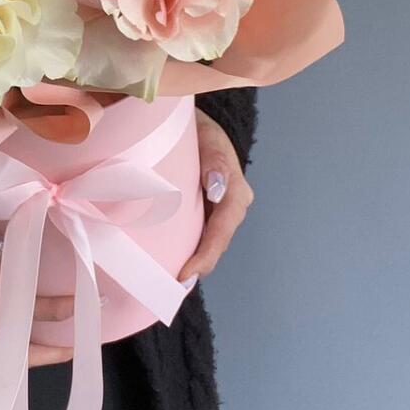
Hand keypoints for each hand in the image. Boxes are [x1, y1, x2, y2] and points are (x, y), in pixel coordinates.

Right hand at [0, 216, 74, 364]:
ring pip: (4, 354)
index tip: (71, 304)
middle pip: (10, 353)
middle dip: (45, 352)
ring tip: (65, 347)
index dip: (41, 310)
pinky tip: (36, 335)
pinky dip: (18, 343)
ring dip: (33, 351)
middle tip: (78, 348)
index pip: (7, 315)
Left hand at [177, 108, 254, 281]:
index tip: (185, 274)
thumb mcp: (208, 139)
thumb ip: (215, 162)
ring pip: (210, 240)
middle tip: (175, 287)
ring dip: (195, 260)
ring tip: (173, 283)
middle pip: (217, 241)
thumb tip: (216, 190)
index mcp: (236, 191)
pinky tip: (174, 261)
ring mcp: (221, 208)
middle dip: (200, 265)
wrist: (192, 122)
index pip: (222, 230)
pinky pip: (202, 231)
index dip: (205, 254)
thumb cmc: (199, 129)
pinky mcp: (208, 208)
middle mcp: (233, 203)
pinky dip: (190, 247)